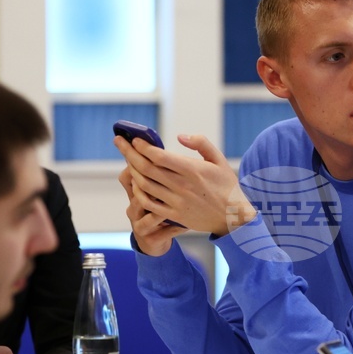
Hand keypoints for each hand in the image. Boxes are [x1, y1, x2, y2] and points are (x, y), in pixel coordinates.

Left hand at [115, 134, 256, 242]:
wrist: (233, 217)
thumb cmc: (227, 186)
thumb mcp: (219, 160)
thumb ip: (201, 144)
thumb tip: (180, 136)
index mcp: (193, 170)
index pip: (160, 156)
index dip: (143, 147)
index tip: (134, 139)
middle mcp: (182, 186)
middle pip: (147, 168)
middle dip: (129, 153)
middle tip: (119, 142)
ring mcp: (177, 202)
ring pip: (145, 185)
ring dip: (132, 171)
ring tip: (127, 160)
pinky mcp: (174, 215)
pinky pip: (149, 204)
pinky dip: (138, 193)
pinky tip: (135, 183)